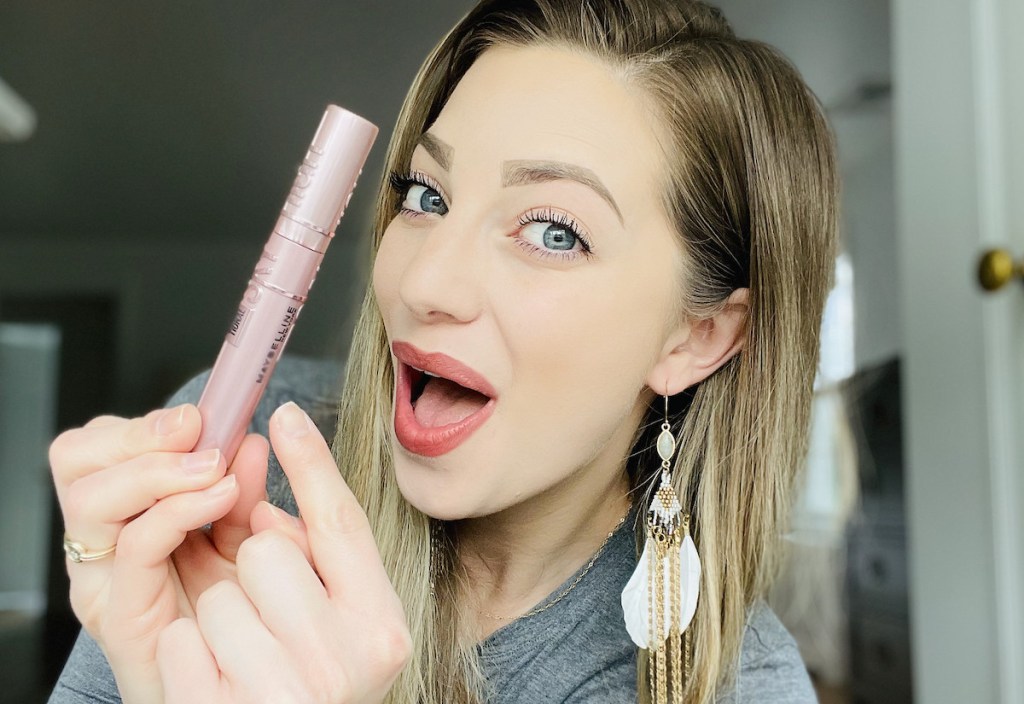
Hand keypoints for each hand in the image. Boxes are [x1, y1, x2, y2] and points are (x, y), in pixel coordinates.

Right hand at [49, 404, 269, 702]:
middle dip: (140, 433)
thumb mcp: (242, 532)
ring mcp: (103, 575)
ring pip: (91, 496)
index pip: (100, 443)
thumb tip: (249, 438)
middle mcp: (101, 538)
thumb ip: (240, 484)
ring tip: (216, 467)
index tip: (202, 413)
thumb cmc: (238, 608)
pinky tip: (220, 497)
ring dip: (159, 467)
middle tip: (198, 430)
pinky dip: (177, 510)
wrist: (237, 684)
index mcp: (124, 510)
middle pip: (76, 458)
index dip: (145, 421)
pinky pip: (133, 546)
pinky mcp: (121, 612)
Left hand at [156, 402, 411, 703]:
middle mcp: (345, 662)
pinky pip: (180, 642)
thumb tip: (265, 500)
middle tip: (263, 612)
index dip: (312, 463)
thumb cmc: (306, 683)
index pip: (342, 525)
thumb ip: (309, 557)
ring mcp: (286, 693)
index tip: (284, 414)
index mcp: (380, 627)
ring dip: (216, 617)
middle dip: (251, 568)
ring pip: (219, 596)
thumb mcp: (332, 621)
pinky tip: (212, 680)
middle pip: (268, 551)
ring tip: (240, 655)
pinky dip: (186, 654)